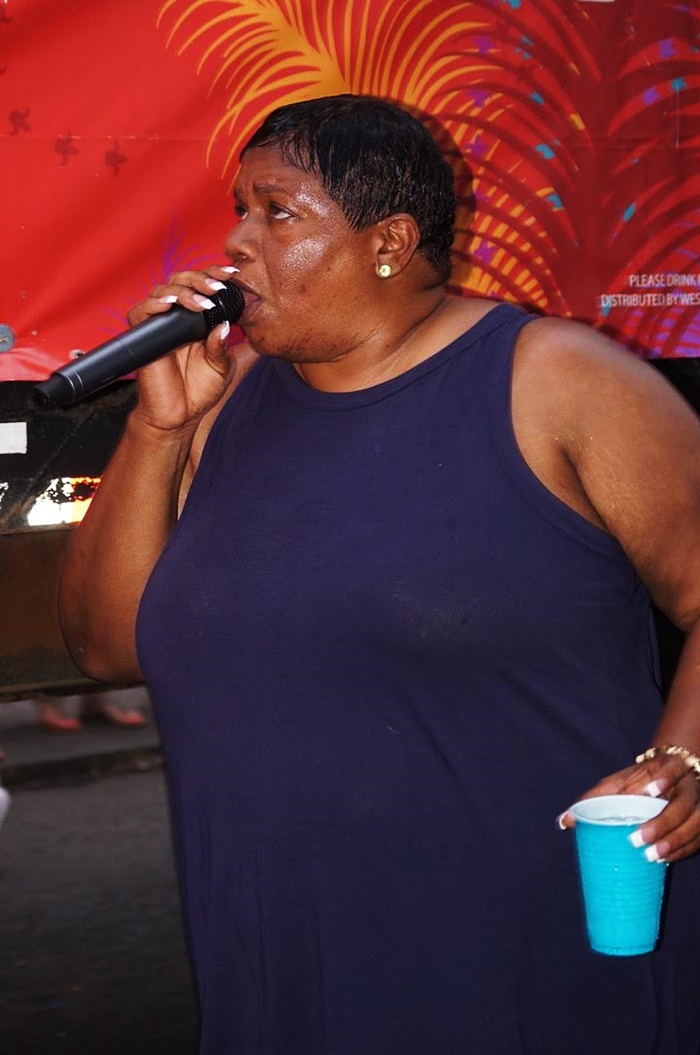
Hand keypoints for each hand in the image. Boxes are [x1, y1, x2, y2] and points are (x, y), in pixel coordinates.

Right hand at [126, 266, 239, 431]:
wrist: (179, 416)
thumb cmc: (199, 390)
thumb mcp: (224, 367)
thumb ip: (229, 347)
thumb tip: (226, 325)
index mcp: (198, 318)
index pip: (203, 286)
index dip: (215, 275)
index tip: (233, 275)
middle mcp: (178, 316)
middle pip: (182, 280)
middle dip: (201, 278)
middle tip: (218, 287)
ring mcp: (160, 324)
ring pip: (164, 290)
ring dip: (184, 291)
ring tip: (202, 303)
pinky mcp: (143, 335)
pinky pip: (141, 312)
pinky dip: (154, 304)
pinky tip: (170, 305)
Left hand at [558, 754, 699, 862]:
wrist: (674, 774)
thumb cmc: (641, 781)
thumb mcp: (619, 782)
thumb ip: (594, 797)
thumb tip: (563, 822)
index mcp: (667, 766)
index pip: (669, 769)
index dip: (662, 780)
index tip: (646, 792)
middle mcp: (688, 784)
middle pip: (683, 803)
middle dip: (663, 822)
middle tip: (639, 839)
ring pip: (696, 822)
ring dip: (676, 841)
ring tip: (654, 856)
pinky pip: (698, 838)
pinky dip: (683, 849)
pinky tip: (665, 860)